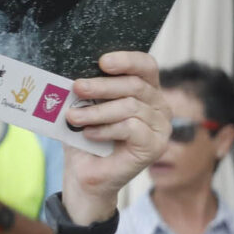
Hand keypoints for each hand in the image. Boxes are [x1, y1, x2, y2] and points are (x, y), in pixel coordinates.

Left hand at [62, 51, 168, 216]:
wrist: (84, 173)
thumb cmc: (84, 137)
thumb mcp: (84, 107)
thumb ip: (87, 91)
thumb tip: (74, 74)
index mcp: (145, 91)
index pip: (146, 66)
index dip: (127, 60)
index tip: (102, 61)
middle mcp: (159, 107)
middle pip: (135, 85)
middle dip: (102, 86)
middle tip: (76, 87)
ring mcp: (160, 127)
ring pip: (130, 107)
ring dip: (96, 111)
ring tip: (73, 117)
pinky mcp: (155, 146)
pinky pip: (131, 128)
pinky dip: (105, 129)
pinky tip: (88, 134)